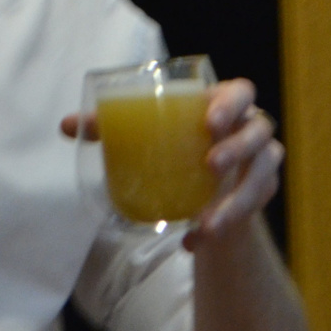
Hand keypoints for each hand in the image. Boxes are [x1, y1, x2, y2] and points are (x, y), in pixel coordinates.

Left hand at [59, 78, 282, 252]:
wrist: (202, 185)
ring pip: (264, 172)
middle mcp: (249, 127)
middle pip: (259, 128)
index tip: (210, 122)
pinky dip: (226, 225)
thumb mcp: (147, 135)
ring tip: (207, 220)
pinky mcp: (262, 190)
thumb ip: (111, 127)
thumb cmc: (173, 145)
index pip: (240, 91)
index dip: (231, 102)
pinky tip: (196, 239)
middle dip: (239, 147)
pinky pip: (253, 208)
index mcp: (223, 104)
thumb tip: (66, 125)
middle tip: (212, 164)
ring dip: (238, 198)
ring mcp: (261, 159)